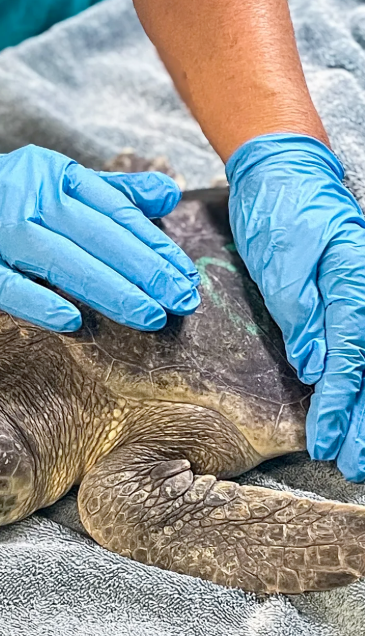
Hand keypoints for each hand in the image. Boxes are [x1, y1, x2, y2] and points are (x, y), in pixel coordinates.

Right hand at [0, 145, 199, 331]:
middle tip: (180, 299)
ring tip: (147, 314)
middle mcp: (25, 198)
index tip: (184, 274)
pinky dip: (40, 302)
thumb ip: (107, 191)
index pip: (112, 210)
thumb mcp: (48, 183)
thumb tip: (165, 195)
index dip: (152, 244)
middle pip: (94, 235)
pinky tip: (75, 321)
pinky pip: (8, 287)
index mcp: (50, 175)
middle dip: (143, 270)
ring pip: (59, 260)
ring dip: (107, 289)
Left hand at [227, 133, 364, 480]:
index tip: (328, 441)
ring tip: (360, 457)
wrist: (287, 169)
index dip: (343, 402)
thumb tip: (319, 365)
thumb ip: (302, 311)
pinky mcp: (358, 296)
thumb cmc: (280, 209)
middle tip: (356, 466)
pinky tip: (361, 410)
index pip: (352, 353)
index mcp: (355, 279)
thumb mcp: (280, 256)